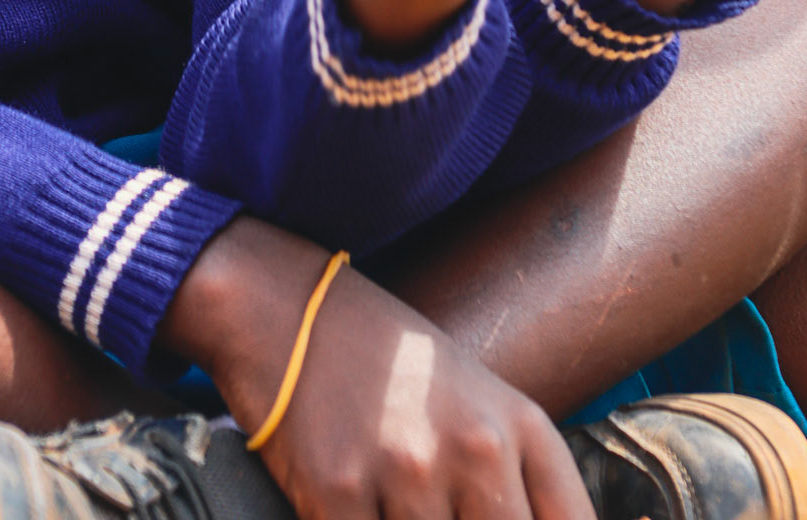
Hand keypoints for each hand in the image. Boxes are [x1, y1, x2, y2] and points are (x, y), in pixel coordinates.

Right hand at [163, 217, 591, 519]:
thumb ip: (512, 478)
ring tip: (394, 503)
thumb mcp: (473, 401)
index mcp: (519, 426)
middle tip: (435, 513)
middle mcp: (475, 446)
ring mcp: (407, 469)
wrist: (287, 306)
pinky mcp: (338, 490)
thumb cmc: (386, 363)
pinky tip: (351, 507)